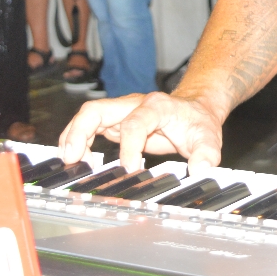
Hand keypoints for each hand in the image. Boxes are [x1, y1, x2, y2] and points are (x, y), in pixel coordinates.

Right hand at [58, 92, 224, 173]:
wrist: (195, 110)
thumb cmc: (197, 123)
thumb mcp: (208, 138)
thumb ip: (206, 155)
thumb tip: (201, 171)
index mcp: (156, 105)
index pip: (135, 122)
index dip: (129, 145)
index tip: (130, 169)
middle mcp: (133, 104)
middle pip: (98, 109)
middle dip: (81, 131)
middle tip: (73, 158)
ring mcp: (121, 111)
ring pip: (88, 115)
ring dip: (73, 136)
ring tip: (68, 160)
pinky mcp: (115, 121)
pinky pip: (90, 126)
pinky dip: (78, 140)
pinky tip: (76, 158)